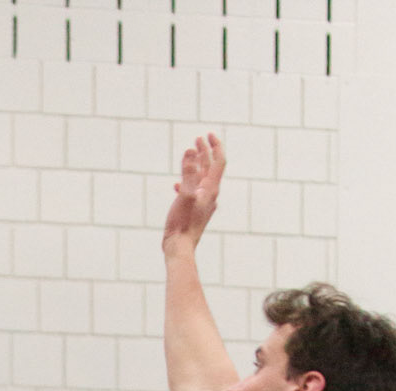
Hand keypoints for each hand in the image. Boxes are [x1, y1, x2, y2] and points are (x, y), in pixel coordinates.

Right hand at [163, 132, 225, 253]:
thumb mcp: (185, 195)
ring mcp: (203, 204)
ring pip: (201, 179)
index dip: (215, 146)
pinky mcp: (195, 212)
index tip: (207, 135)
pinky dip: (188, 184)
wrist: (180, 249)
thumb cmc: (181, 225)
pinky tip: (177, 186)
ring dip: (195, 167)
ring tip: (188, 157)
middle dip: (204, 153)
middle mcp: (210, 195)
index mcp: (210, 189)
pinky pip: (194, 192)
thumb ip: (189, 173)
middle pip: (210, 168)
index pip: (218, 161)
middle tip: (196, 140)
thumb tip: (191, 151)